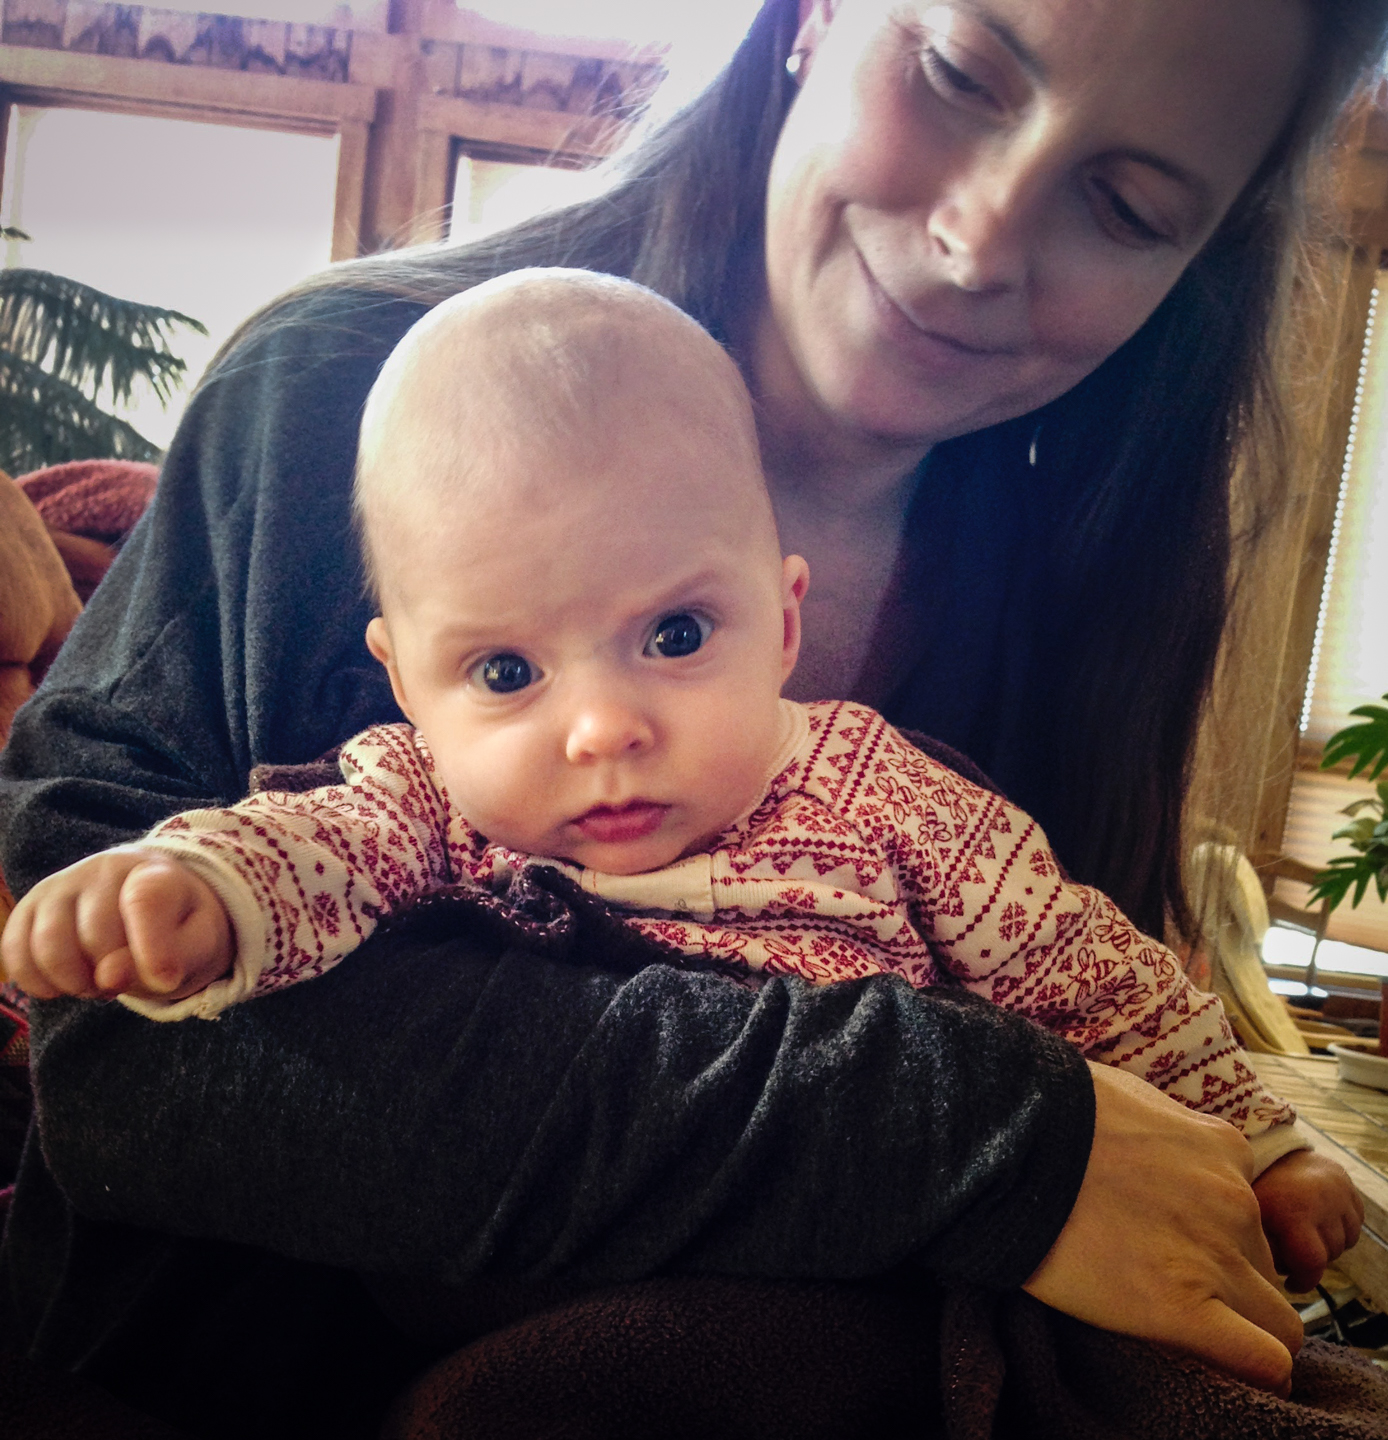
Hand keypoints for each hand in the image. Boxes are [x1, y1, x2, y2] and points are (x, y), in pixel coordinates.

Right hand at [0, 850, 231, 1001]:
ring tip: (100, 983)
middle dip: (114, 976)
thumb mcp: (201, 946)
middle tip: (130, 978)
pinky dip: (37, 982)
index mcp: (156, 873)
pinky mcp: (30, 906)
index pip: (144, 902)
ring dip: (74, 983)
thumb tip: (109, 975)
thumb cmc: (182, 929)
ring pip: (48, 946)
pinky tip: (67, 984)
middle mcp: (104, 868)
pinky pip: (15, 952)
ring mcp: (61, 884)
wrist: (156, 906)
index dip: (151, 949)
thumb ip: (172, 959)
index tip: (164, 980)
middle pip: (96, 937)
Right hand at [1024, 1064, 1303, 1395]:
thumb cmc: (1051, 1110)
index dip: (1216, 1232)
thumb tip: (1148, 1143)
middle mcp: (1233, 1199)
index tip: (1175, 1241)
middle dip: (1228, 1278)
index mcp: (1222, 1147)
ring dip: (1242, 1326)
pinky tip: (1221, 1370)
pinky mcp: (1182, 1308)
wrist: (1005, 1139)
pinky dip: (1254, 1371)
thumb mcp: (1126, 1095)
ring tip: (1188, 1329)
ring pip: (1277, 1319)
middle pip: (1261, 1263)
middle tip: (1167, 1280)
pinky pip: (1262, 1359)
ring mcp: (1214, 1255)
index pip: (1247, 1209)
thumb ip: (1161, 1127)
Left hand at [1254, 1148, 1362, 1293]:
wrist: (1273, 1151)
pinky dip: (1340, 1228)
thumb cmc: (1257, 1191)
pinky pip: (1354, 1224)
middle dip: (1311, 1259)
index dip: (1304, 1280)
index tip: (1292, 1284)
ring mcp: (1339, 1193)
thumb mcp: (1251, 1219)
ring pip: (1345, 1241)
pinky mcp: (1350, 1188)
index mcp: (1293, 1211)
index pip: (1312, 1262)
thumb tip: (1266, 1283)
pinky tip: (1317, 1219)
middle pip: (1329, 1254)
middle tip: (1290, 1250)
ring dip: (1327, 1243)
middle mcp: (1321, 1201)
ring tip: (1302, 1231)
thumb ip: (1261, 1251)